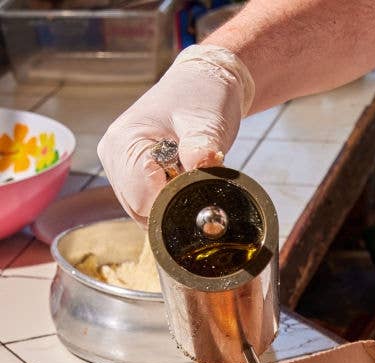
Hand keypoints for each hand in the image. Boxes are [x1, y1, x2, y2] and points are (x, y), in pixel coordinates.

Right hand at [97, 45, 253, 224]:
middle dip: (171, 204)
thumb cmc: (201, 97)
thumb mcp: (207, 121)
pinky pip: (146, 205)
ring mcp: (118, 168)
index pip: (142, 198)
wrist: (200, 85)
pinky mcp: (128, 175)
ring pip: (142, 211)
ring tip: (186, 172)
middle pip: (140, 209)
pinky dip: (166, 201)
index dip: (173, 200)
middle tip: (193, 175)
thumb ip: (201, 147)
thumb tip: (201, 167)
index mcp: (124, 142)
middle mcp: (113, 157)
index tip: (194, 183)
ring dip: (169, 203)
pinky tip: (179, 178)